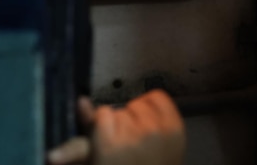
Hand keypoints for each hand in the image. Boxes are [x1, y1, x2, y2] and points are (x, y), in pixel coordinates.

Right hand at [47, 90, 184, 164]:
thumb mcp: (94, 160)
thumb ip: (85, 130)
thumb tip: (81, 101)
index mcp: (109, 147)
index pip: (102, 113)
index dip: (104, 125)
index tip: (109, 138)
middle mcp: (134, 135)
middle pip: (120, 110)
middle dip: (120, 123)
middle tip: (126, 142)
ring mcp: (157, 130)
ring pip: (137, 103)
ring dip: (136, 115)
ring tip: (139, 135)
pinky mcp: (175, 127)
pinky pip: (158, 97)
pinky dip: (153, 104)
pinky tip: (151, 121)